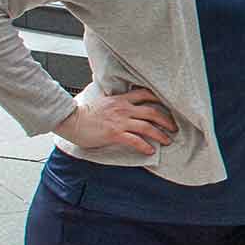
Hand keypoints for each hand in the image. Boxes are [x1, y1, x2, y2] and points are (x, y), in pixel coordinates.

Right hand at [52, 88, 176, 155]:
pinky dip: (145, 145)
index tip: (168, 104)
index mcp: (120, 99)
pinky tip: (150, 150)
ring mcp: (120, 121)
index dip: (158, 99)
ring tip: (167, 140)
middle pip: (152, 111)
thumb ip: (115, 102)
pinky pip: (135, 140)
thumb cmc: (84, 113)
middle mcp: (123, 109)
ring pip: (147, 126)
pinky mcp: (115, 134)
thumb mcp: (102, 101)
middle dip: (166, 119)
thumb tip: (120, 102)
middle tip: (174, 127)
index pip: (144, 94)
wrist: (71, 120)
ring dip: (160, 134)